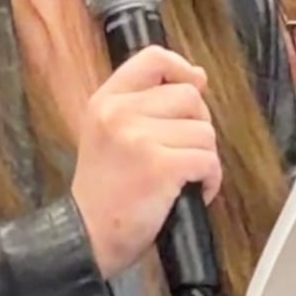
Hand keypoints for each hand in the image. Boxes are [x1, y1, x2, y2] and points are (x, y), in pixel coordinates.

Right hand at [70, 45, 219, 278]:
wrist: (85, 236)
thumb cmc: (105, 191)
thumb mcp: (109, 133)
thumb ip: (146, 103)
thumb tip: (198, 77)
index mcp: (106, 101)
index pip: (152, 58)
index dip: (181, 68)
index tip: (193, 84)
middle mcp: (120, 113)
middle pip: (189, 97)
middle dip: (197, 125)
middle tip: (181, 152)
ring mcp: (139, 139)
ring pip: (204, 131)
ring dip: (203, 158)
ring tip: (182, 178)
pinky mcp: (160, 167)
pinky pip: (208, 161)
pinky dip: (210, 180)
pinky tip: (193, 192)